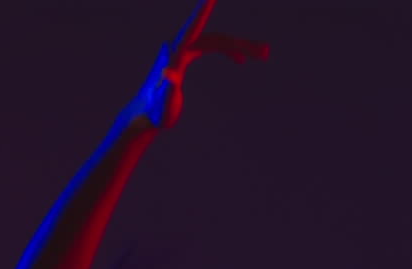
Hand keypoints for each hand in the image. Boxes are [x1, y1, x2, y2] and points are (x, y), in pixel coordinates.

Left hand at [130, 0, 269, 129]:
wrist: (145, 115)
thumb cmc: (155, 113)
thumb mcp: (163, 105)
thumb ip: (167, 90)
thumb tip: (168, 74)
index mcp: (175, 53)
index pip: (194, 27)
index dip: (205, 9)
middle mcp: (179, 46)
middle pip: (216, 38)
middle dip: (242, 44)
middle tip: (266, 52)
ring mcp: (183, 50)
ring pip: (217, 41)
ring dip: (240, 46)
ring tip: (264, 54)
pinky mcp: (186, 57)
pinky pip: (212, 47)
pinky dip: (229, 52)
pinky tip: (241, 62)